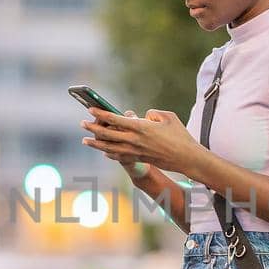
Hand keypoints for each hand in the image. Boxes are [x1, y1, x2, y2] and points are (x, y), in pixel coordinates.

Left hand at [80, 106, 199, 178]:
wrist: (186, 158)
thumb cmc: (180, 135)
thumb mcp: (168, 116)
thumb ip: (153, 113)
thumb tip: (143, 116)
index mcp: (141, 127)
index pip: (115, 119)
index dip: (101, 114)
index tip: (91, 108)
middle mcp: (135, 140)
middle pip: (108, 134)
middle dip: (93, 128)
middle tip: (82, 123)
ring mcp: (136, 152)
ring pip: (110, 148)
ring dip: (96, 144)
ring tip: (85, 140)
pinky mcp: (139, 160)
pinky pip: (120, 157)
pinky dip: (110, 154)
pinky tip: (104, 152)